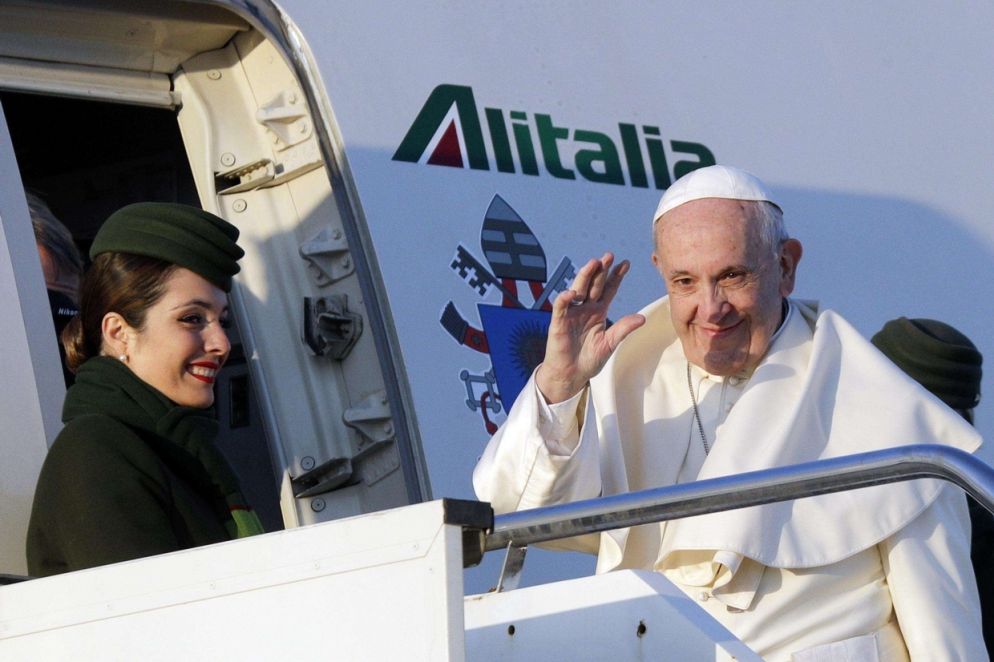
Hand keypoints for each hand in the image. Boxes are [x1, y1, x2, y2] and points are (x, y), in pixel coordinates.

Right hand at [536, 252, 645, 402]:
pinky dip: (565, 299)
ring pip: (578, 290)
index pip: (608, 290)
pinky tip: (572, 292)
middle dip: (601, 270)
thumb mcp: (610, 344)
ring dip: (585, 276)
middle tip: (609, 256)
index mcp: (598, 312)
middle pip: (594, 285)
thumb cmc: (589, 360)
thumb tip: (641, 318)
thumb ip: (623, 329)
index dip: (616, 277)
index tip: (625, 263)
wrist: (571, 375)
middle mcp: (585, 309)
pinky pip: (561, 307)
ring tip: (593, 263)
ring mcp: (572, 314)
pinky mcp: (559, 322)